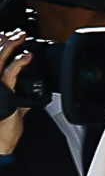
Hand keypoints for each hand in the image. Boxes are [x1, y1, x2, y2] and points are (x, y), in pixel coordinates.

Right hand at [0, 30, 32, 154]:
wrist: (0, 143)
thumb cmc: (4, 128)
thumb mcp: (13, 109)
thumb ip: (19, 99)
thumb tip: (31, 95)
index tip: (6, 34)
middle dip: (4, 40)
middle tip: (18, 32)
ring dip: (9, 46)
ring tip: (21, 36)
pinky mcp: (3, 96)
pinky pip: (9, 76)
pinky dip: (19, 64)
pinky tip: (27, 56)